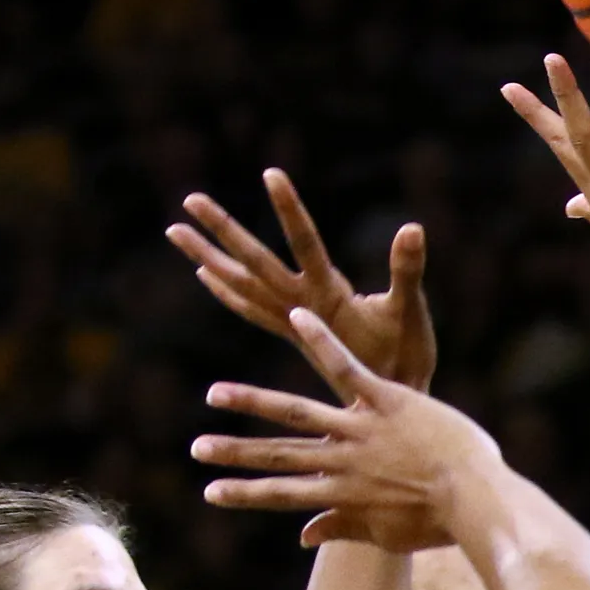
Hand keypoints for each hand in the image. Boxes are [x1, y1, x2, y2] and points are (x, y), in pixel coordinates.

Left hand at [169, 169, 437, 391]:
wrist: (387, 416)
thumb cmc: (404, 362)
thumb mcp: (409, 312)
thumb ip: (406, 270)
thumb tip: (413, 228)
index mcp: (328, 299)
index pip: (306, 245)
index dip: (290, 210)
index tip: (272, 174)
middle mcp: (300, 309)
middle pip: (255, 264)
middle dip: (224, 231)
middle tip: (190, 199)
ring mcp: (292, 322)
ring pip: (241, 285)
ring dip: (208, 257)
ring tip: (176, 231)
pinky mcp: (293, 334)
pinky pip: (249, 308)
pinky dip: (225, 289)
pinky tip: (206, 274)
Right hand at [194, 308, 506, 552]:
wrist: (478, 500)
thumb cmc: (440, 523)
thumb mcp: (389, 536)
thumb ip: (344, 530)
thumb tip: (303, 537)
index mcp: (343, 495)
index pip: (282, 496)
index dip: (244, 494)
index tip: (211, 492)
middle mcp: (343, 462)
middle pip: (278, 456)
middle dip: (234, 452)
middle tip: (197, 447)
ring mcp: (362, 429)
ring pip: (297, 413)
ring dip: (253, 401)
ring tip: (215, 393)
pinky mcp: (388, 401)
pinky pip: (347, 367)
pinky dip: (321, 340)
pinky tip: (296, 314)